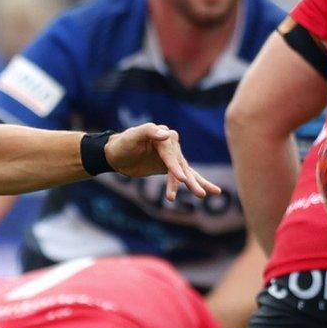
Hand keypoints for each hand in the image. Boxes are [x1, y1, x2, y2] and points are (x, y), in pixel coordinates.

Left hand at [105, 123, 221, 201]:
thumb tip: (166, 134)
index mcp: (164, 135)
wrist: (117, 154)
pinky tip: (209, 191)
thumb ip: (148, 131)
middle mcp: (172, 144)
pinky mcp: (171, 167)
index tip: (182, 179)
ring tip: (204, 195)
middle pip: (181, 164)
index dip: (175, 167)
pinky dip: (196, 182)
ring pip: (186, 171)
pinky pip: (185, 175)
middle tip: (199, 194)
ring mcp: (173, 156)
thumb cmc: (123, 143)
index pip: (171, 154)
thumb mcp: (133, 136)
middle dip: (189, 180)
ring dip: (195, 184)